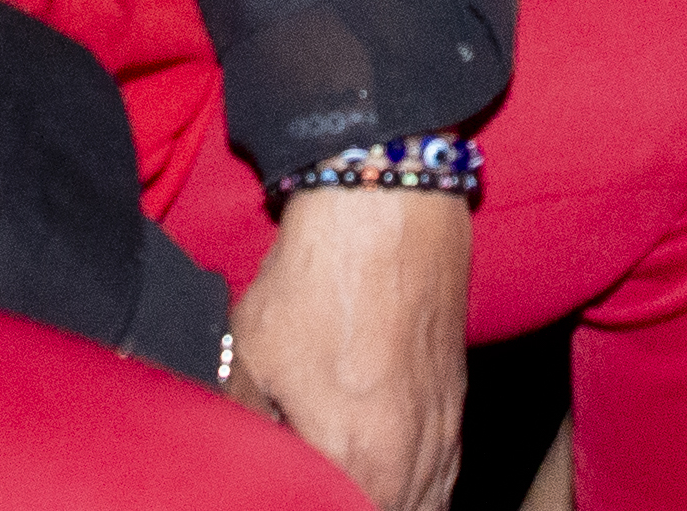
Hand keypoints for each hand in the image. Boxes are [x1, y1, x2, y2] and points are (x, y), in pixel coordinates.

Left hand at [227, 187, 468, 510]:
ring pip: (427, 506)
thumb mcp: (250, 353)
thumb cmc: (318, 276)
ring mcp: (444, 430)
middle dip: (351, 507)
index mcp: (357, 459)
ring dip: (390, 506)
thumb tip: (229, 453)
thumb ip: (239, 421)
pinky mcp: (458, 401)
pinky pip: (445, 476)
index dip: (307, 503)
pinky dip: (422, 491)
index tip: (287, 488)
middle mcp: (411, 457)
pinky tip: (395, 485)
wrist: (386, 206)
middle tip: (316, 494)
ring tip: (355, 494)